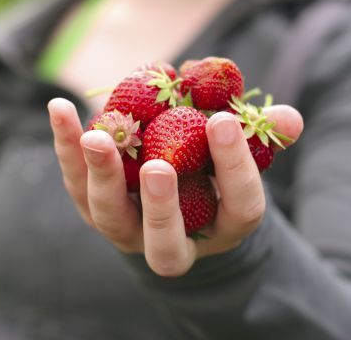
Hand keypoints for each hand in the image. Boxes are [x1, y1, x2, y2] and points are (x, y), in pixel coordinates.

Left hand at [47, 98, 302, 276]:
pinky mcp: (92, 206)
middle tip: (159, 166)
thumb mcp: (242, 156)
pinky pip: (75, 181)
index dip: (235, 167)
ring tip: (95, 136)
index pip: (238, 206)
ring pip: (108, 216)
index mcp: (220, 226)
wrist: (174, 197)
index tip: (224, 121)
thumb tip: (291, 120)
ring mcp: (126, 229)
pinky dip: (66, 146)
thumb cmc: (214, 172)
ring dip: (100, 176)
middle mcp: (171, 242)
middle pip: (164, 241)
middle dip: (161, 207)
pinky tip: (60, 108)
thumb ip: (264, 137)